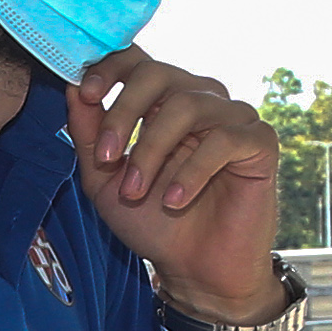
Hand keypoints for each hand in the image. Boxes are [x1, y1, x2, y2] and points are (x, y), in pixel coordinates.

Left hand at [67, 48, 280, 309]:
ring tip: (137, 192)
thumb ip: (88, 134)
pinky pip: (225, 139)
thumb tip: (71, 86)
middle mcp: (198, 99)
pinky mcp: (260, 143)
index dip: (110, 67)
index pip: (138, 60)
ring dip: (152, 149)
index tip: (87, 95)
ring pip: (187, 105)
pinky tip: (176, 200)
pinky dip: (194, 170)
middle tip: (106, 159)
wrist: (195, 270)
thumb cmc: (154, 224)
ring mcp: (232, 118)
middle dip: (124, 113)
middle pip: (158, 73)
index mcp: (161, 101)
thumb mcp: (104, 180)